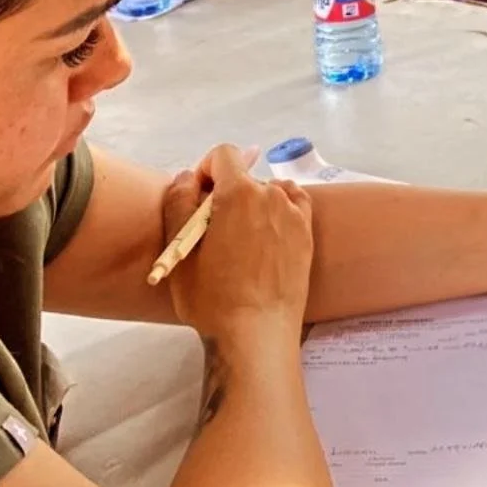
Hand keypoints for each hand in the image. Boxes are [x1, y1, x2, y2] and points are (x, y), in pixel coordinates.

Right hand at [162, 145, 314, 347]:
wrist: (256, 332)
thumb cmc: (212, 297)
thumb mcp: (180, 253)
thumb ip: (179, 203)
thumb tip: (186, 175)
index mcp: (239, 192)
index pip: (224, 154)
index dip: (206, 171)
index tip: (198, 200)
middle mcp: (272, 194)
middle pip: (244, 177)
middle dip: (226, 194)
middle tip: (213, 233)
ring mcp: (294, 212)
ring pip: (267, 193)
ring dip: (251, 205)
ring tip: (239, 244)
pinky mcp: (307, 233)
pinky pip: (291, 206)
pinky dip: (277, 212)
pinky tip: (265, 239)